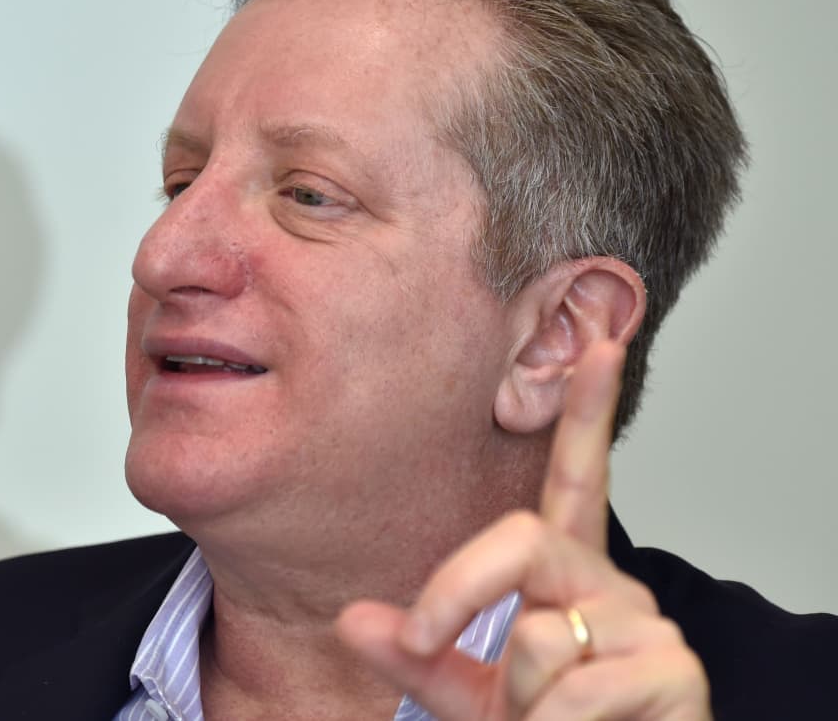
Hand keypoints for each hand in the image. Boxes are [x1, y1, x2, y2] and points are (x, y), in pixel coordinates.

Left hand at [336, 341, 710, 719]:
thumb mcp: (471, 694)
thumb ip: (419, 654)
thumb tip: (352, 621)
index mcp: (564, 577)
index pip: (576, 481)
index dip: (588, 412)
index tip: (599, 344)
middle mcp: (611, 586)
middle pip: (523, 539)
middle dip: (458, 589)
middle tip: (422, 638)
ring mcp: (648, 628)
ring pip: (536, 640)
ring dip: (519, 704)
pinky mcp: (676, 674)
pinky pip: (572, 694)